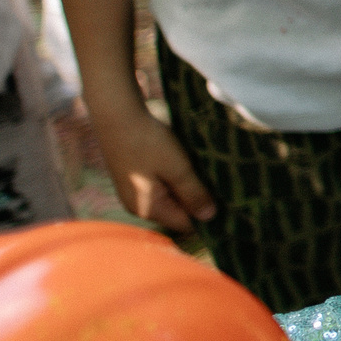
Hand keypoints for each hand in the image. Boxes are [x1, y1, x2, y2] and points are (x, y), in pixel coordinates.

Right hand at [87, 96, 217, 234]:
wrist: (116, 115)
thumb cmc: (147, 142)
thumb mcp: (178, 168)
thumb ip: (194, 194)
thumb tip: (210, 217)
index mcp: (148, 209)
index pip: (185, 225)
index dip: (205, 215)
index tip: (224, 200)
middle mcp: (138, 207)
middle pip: (177, 212)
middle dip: (195, 199)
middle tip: (214, 180)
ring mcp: (133, 193)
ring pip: (170, 198)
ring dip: (185, 186)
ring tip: (198, 168)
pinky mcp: (133, 178)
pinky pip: (160, 186)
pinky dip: (173, 178)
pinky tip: (182, 162)